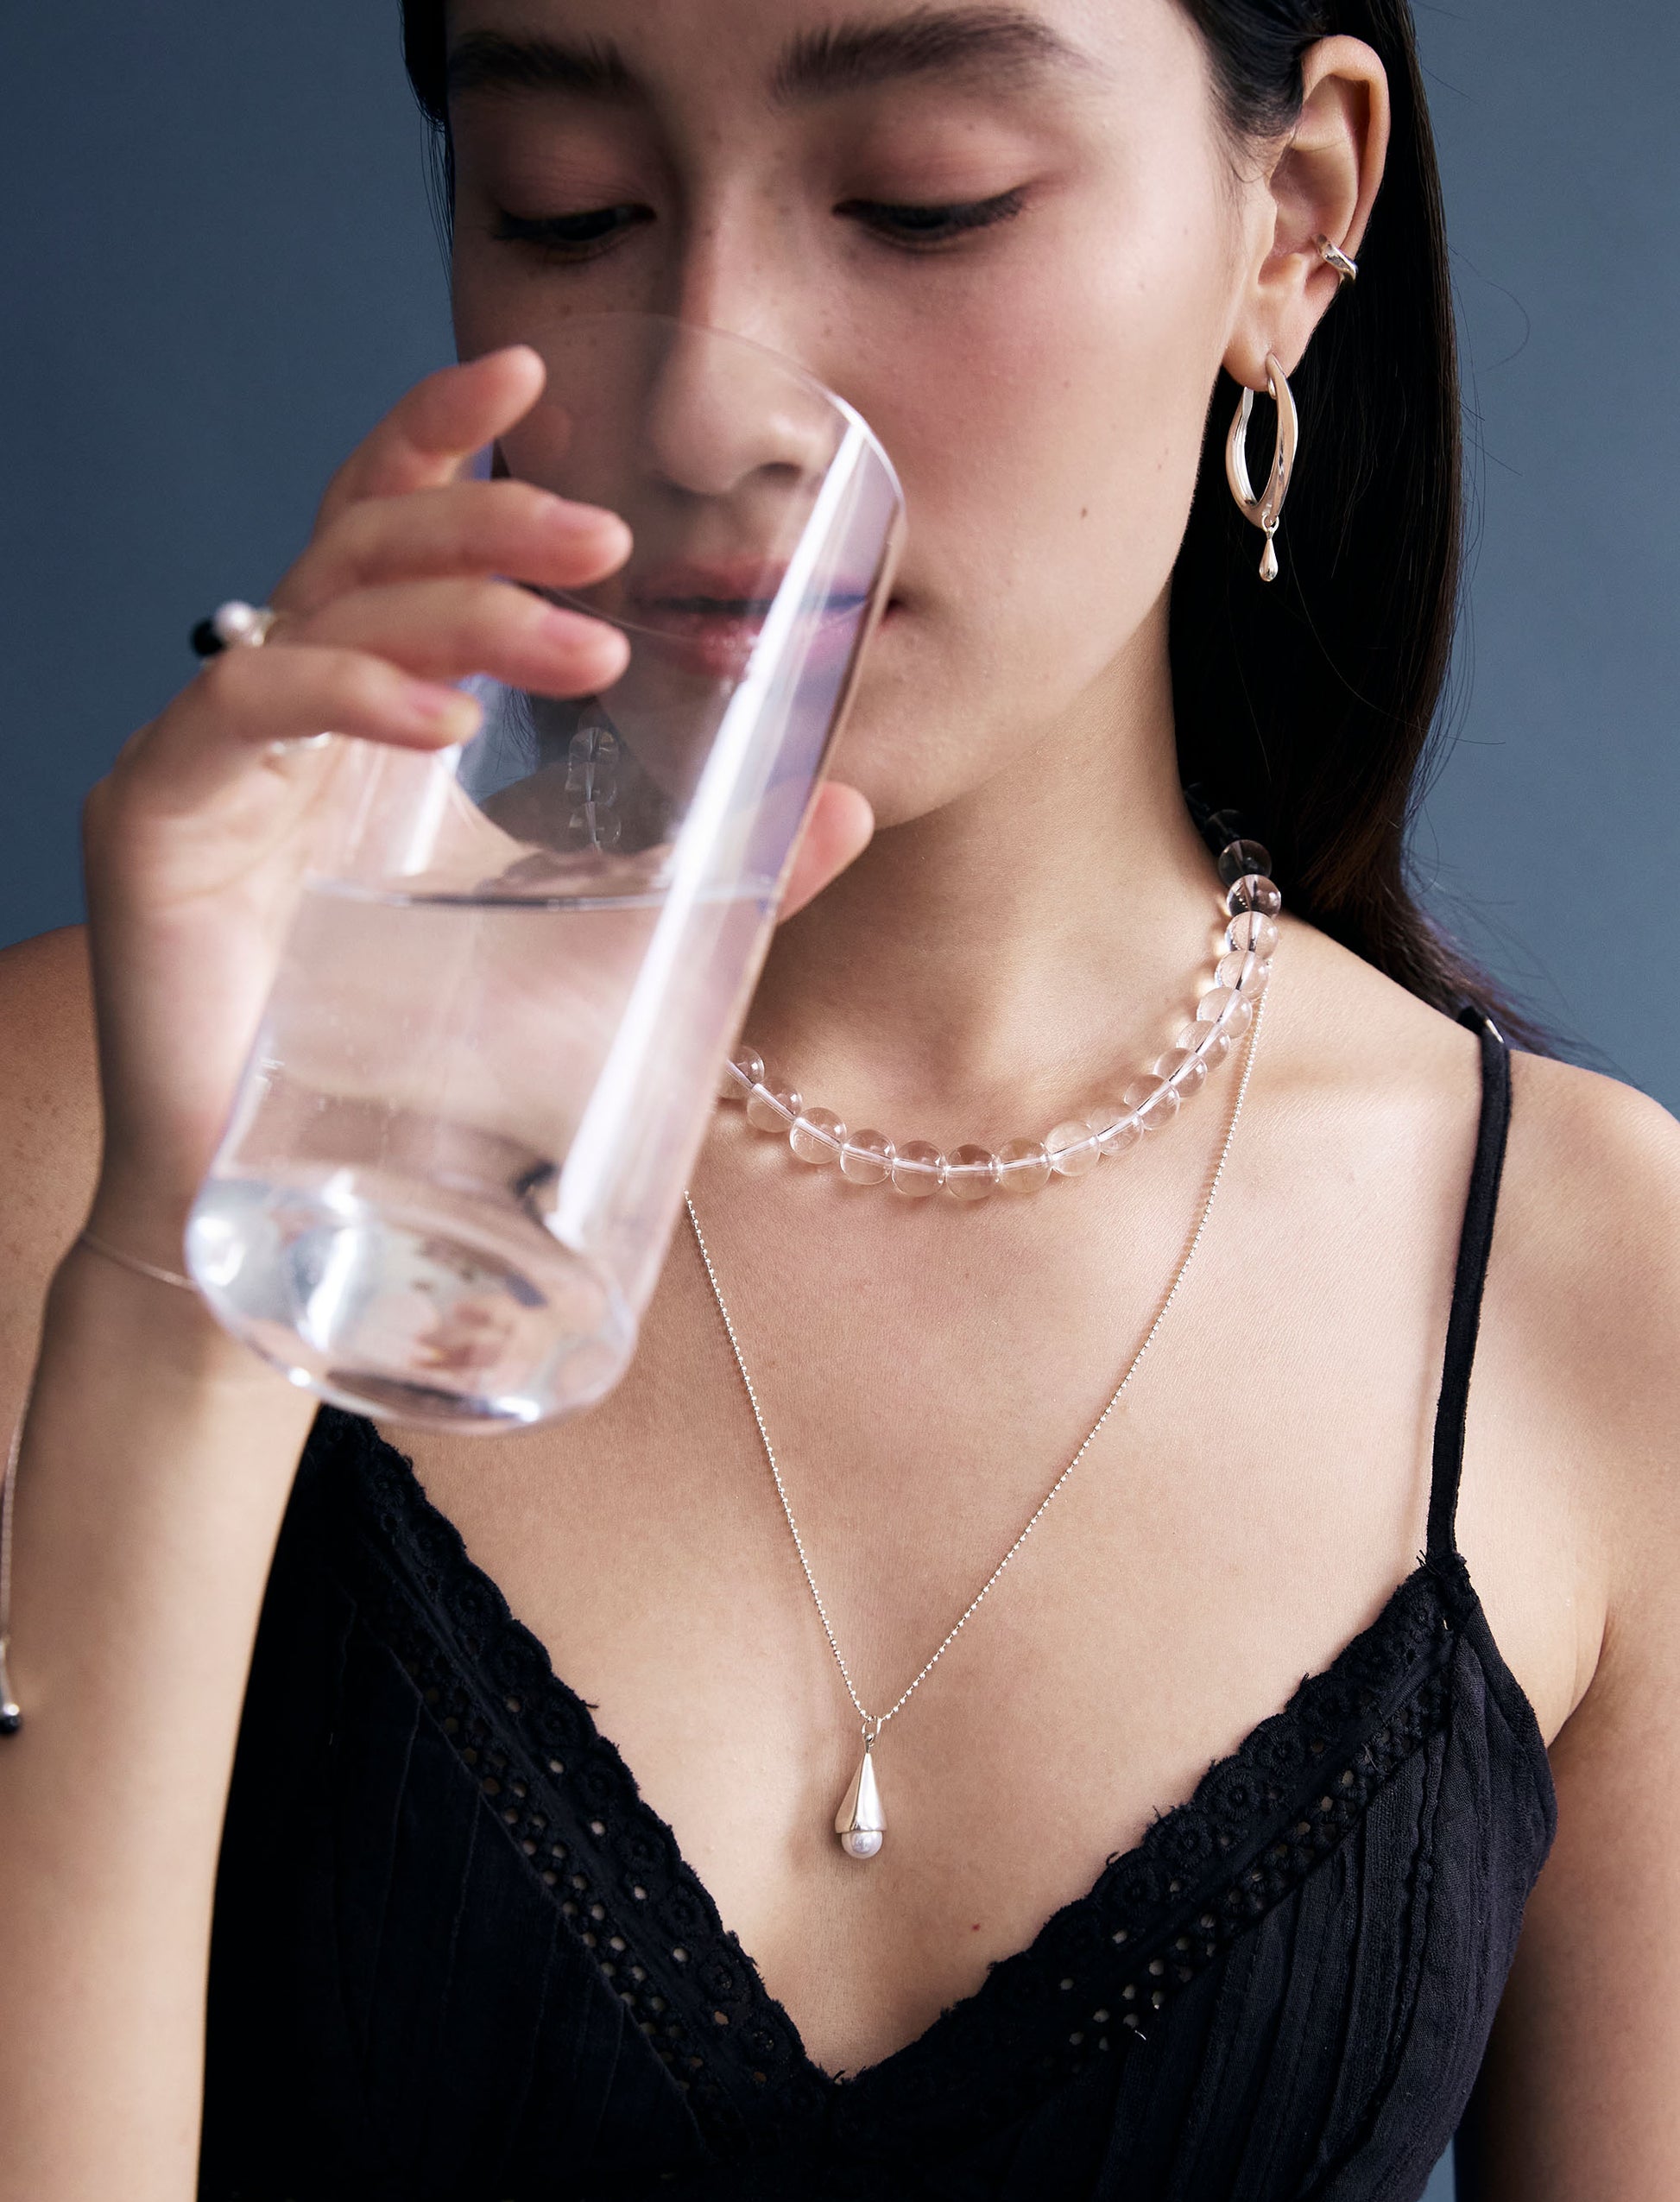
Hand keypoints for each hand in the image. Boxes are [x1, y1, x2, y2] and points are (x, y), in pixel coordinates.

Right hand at [78, 345, 873, 1253]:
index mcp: (364, 711)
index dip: (443, 435)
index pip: (387, 527)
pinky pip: (243, 710)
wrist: (271, 1198)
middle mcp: (280, 708)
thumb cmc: (416, 1071)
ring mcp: (209, 757)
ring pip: (319, 602)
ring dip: (457, 604)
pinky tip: (443, 727)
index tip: (534, 372)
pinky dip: (347, 695)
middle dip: (488, 517)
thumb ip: (715, 876)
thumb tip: (844, 802)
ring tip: (581, 644)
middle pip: (364, 537)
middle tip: (603, 540)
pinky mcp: (153, 819)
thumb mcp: (591, 946)